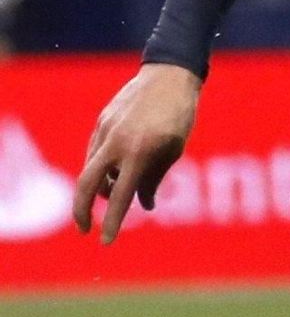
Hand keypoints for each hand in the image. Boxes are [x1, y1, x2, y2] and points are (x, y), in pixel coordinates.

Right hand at [74, 63, 200, 243]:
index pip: (121, 197)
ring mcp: (105, 130)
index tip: (106, 242)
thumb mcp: (174, 149)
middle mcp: (117, 143)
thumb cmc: (180, 114)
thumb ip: (155, 178)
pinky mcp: (101, 121)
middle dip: (82, 211)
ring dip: (99, 186)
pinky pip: (95, 151)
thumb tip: (145, 204)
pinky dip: (101, 166)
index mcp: (139, 152)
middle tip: (85, 228)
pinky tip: (114, 168)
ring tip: (116, 191)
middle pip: (87, 185)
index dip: (113, 222)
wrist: (171, 74)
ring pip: (90, 168)